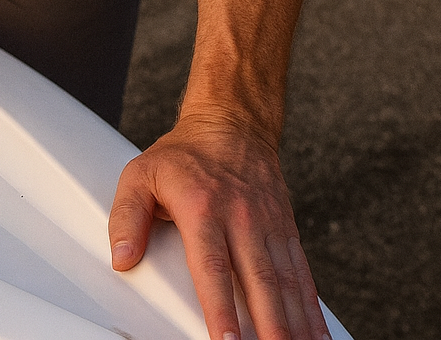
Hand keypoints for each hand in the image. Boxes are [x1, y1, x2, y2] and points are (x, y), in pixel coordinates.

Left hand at [108, 116, 327, 339]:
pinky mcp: (286, 229)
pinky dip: (312, 308)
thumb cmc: (184, 155)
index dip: (220, 308)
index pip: (211, 267)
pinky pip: (302, 273)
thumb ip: (127, 216)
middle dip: (269, 327)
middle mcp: (241, 217)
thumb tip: (122, 257)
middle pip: (258, 281)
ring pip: (286, 282)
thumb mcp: (142, 174)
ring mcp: (268, 224)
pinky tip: (317, 336)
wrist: (232, 123)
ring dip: (296, 324)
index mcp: (203, 208)